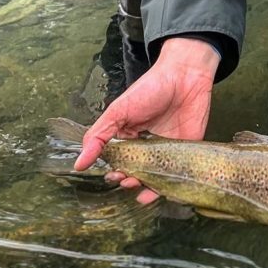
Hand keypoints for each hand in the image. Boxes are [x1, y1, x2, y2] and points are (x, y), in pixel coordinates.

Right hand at [75, 37, 218, 203]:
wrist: (185, 76)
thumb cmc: (150, 89)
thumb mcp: (118, 111)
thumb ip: (98, 136)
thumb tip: (79, 163)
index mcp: (128, 138)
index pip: (118, 163)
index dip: (115, 172)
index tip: (113, 176)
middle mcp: (147, 148)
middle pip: (137, 173)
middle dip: (130, 181)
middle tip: (127, 180)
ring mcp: (168, 151)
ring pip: (157, 178)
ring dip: (148, 188)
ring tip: (142, 190)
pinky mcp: (187, 152)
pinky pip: (179, 173)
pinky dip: (172, 185)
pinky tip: (164, 191)